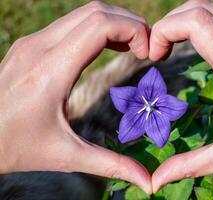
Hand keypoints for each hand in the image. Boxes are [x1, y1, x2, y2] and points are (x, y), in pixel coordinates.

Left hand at [0, 1, 151, 193]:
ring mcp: (33, 42)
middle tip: (147, 48)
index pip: (99, 26)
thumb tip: (148, 181)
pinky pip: (72, 23)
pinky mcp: (31, 45)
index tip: (148, 53)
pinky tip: (110, 45)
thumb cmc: (14, 148)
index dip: (133, 30)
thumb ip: (111, 165)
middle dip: (129, 23)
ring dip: (115, 23)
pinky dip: (98, 28)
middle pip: (96, 12)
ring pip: (84, 13)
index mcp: (50, 71)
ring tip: (134, 46)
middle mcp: (39, 47)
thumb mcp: (66, 157)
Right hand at [149, 0, 212, 191]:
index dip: (164, 29)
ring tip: (170, 47)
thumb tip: (156, 180)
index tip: (154, 54)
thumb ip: (191, 164)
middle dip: (170, 22)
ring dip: (186, 23)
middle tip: (158, 49)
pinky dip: (203, 27)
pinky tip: (195, 48)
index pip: (195, 21)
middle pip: (200, 8)